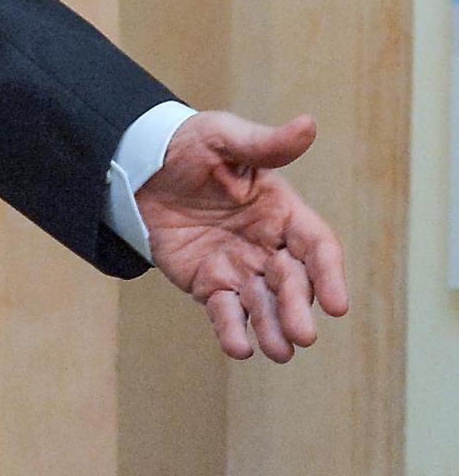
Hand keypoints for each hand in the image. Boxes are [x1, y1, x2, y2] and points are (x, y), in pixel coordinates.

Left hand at [140, 111, 349, 362]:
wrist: (137, 165)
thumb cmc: (188, 146)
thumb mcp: (224, 138)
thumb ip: (265, 144)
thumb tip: (308, 125)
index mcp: (283, 211)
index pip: (316, 246)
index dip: (330, 274)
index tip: (338, 304)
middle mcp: (268, 245)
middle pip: (292, 283)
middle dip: (299, 309)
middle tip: (303, 335)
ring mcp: (239, 268)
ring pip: (263, 305)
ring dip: (273, 329)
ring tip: (278, 351)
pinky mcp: (208, 284)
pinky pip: (224, 312)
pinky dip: (232, 331)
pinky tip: (239, 348)